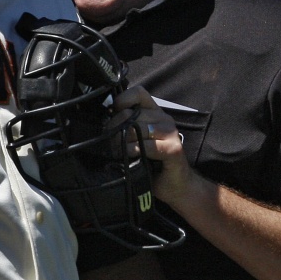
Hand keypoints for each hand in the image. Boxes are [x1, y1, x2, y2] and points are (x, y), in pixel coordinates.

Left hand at [109, 86, 192, 207]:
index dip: (121, 101)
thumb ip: (126, 126)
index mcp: (155, 112)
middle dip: (114, 128)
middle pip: (130, 113)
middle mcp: (164, 118)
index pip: (137, 93)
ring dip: (121, 142)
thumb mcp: (136, 140)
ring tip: (117, 152)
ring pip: (135, 128)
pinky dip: (132, 151)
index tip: (112, 116)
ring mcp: (170, 132)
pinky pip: (145, 145)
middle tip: (109, 143)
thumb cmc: (152, 163)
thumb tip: (103, 122)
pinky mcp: (173, 148)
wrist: (177, 186)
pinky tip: (129, 157)